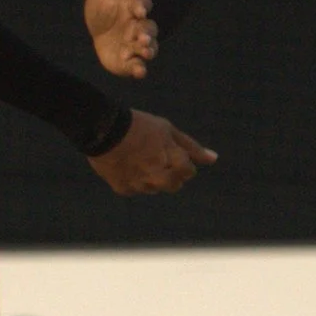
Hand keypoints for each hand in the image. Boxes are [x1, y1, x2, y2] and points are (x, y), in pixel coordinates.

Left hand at [85, 0, 157, 79]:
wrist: (101, 29)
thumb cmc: (104, 7)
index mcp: (133, 7)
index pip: (142, 5)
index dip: (142, 6)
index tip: (139, 9)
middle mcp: (139, 26)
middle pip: (148, 29)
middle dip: (147, 34)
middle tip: (143, 39)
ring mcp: (135, 44)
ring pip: (147, 48)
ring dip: (147, 50)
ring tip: (144, 52)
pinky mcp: (128, 60)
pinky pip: (136, 65)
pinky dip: (139, 68)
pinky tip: (139, 72)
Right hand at [88, 110, 217, 195]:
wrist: (102, 129)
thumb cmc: (139, 126)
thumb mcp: (168, 130)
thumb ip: (191, 147)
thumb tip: (214, 159)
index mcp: (172, 159)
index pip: (189, 172)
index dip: (183, 162)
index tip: (171, 153)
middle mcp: (158, 175)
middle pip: (174, 185)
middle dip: (171, 175)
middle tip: (157, 160)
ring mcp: (140, 184)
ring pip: (154, 188)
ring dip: (151, 178)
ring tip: (138, 159)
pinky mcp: (123, 189)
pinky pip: (135, 189)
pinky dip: (133, 180)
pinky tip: (126, 165)